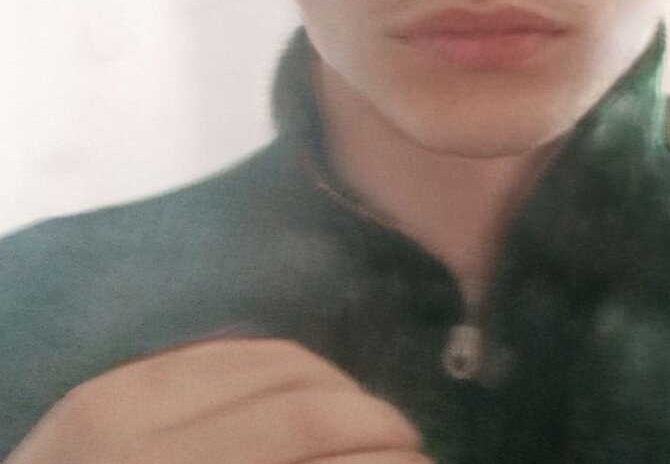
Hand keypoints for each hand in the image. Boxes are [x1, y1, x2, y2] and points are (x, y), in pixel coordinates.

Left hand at [6, 338, 432, 463]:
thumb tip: (383, 456)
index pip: (310, 434)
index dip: (383, 447)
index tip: (426, 460)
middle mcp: (138, 431)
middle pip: (302, 393)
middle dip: (376, 419)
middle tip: (414, 446)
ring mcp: (119, 396)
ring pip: (274, 358)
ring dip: (340, 387)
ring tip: (368, 424)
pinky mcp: (111, 382)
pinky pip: (228, 350)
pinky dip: (286, 370)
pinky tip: (311, 398)